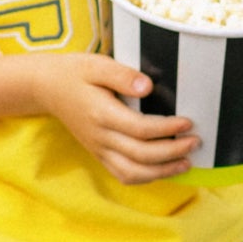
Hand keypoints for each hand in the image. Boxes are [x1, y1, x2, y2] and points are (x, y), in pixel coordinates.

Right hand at [27, 50, 196, 183]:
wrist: (47, 88)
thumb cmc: (75, 73)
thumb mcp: (96, 64)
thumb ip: (122, 75)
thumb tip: (148, 86)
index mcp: (101, 113)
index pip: (140, 129)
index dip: (167, 129)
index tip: (188, 122)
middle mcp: (100, 137)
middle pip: (141, 155)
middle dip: (172, 152)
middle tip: (195, 142)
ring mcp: (98, 149)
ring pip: (132, 172)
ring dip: (162, 172)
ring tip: (186, 163)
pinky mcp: (98, 154)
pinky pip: (122, 175)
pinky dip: (146, 177)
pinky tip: (164, 169)